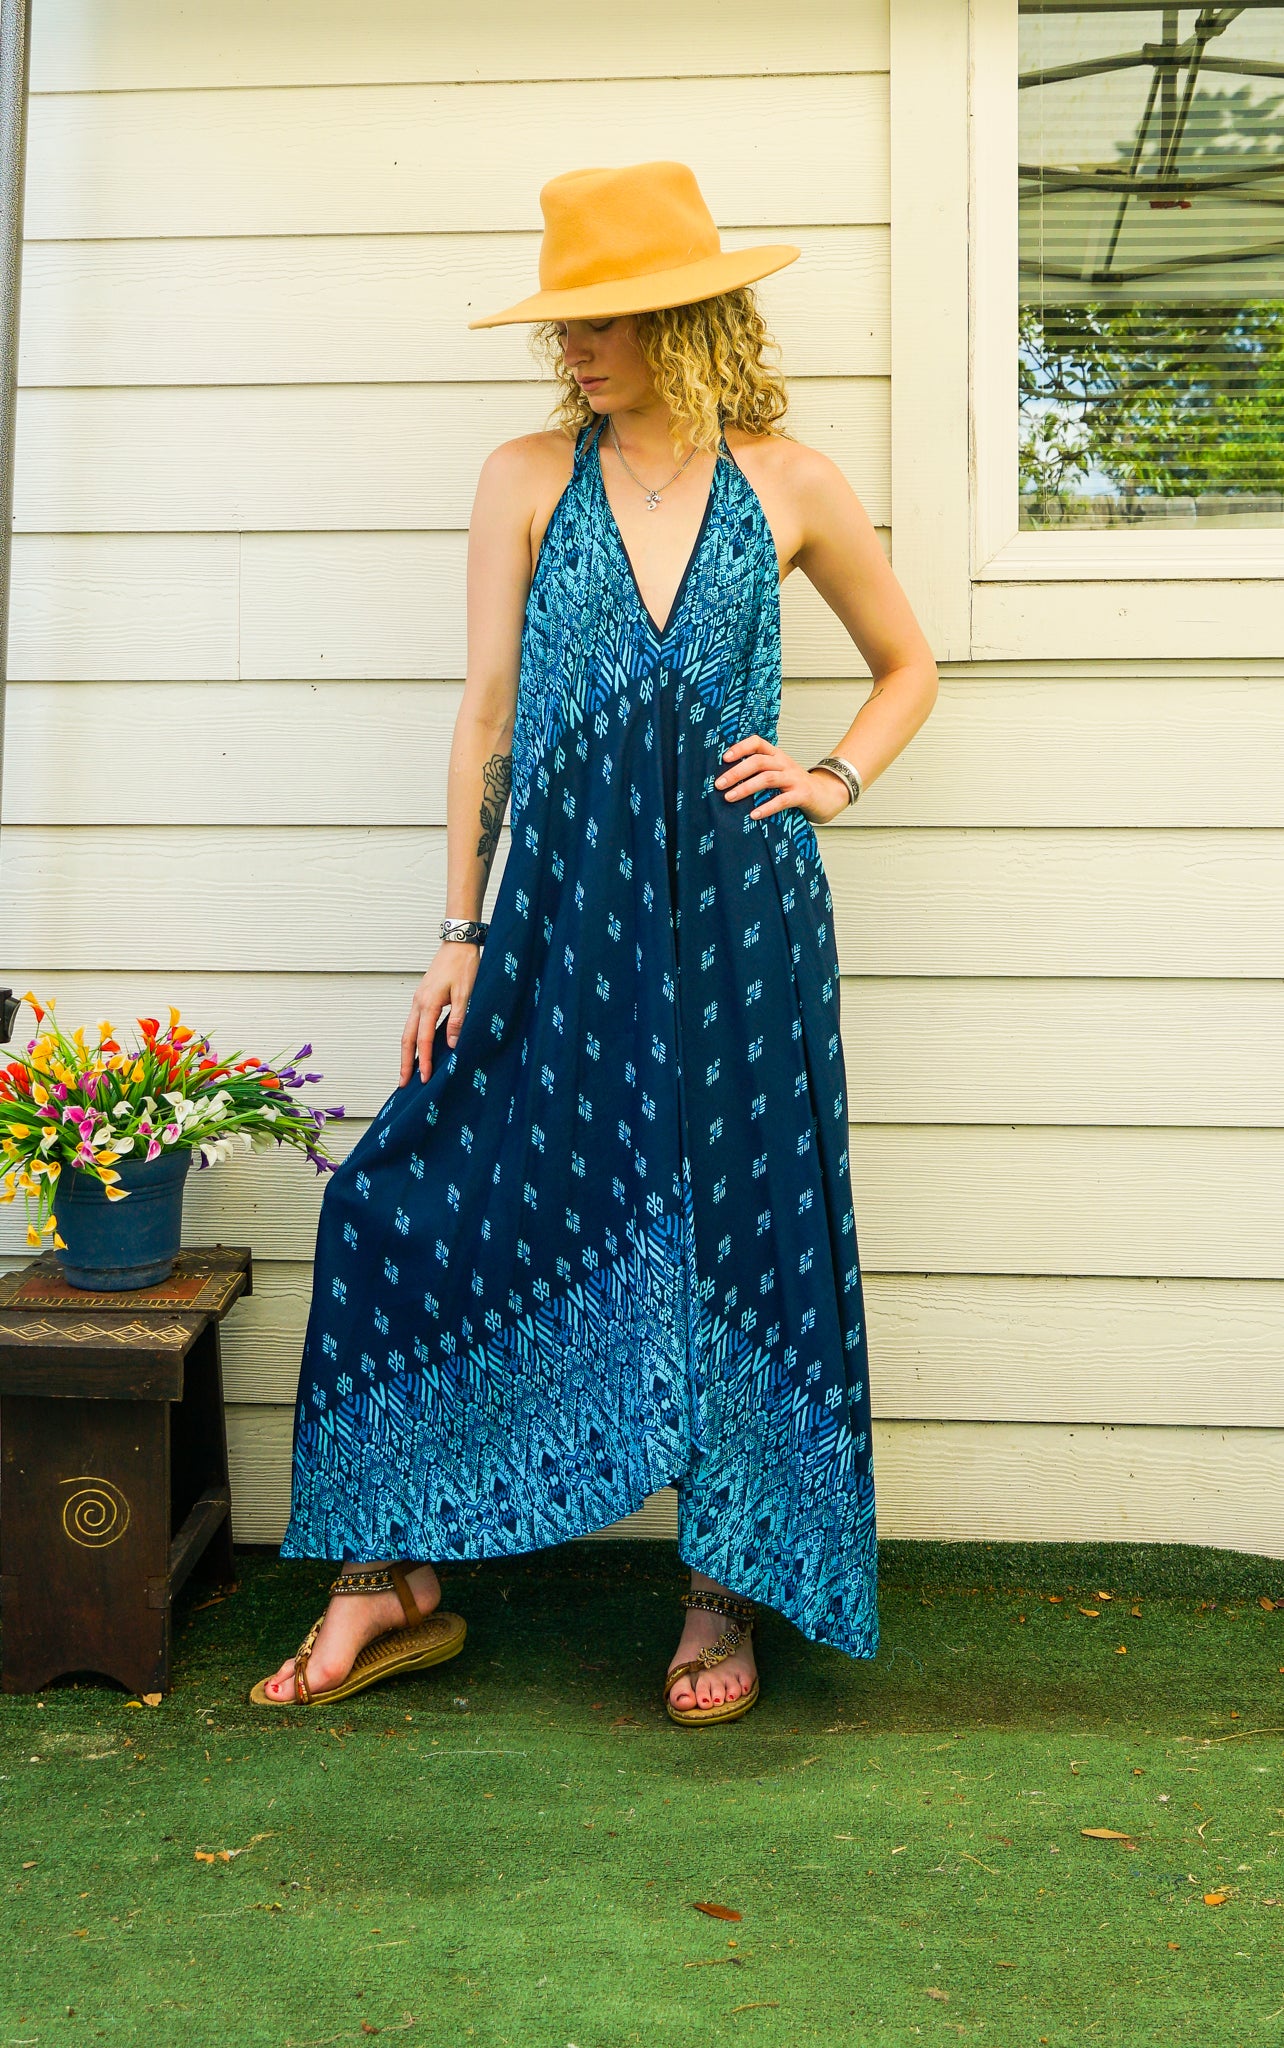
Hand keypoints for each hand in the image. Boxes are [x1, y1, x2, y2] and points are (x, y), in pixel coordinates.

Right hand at [400, 943, 481, 1085]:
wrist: (458, 944)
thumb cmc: (463, 965)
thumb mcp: (466, 993)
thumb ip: (458, 1019)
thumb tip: (452, 1044)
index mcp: (428, 1004)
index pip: (423, 1039)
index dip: (423, 1060)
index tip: (424, 1078)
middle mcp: (419, 1003)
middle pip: (407, 1039)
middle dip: (405, 1062)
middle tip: (403, 1082)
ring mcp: (418, 1000)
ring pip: (407, 1031)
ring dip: (406, 1052)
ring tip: (407, 1070)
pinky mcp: (423, 998)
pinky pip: (413, 1023)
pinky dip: (412, 1039)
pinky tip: (417, 1047)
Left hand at [713, 736, 851, 825]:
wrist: (827, 795)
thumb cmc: (796, 785)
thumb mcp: (778, 772)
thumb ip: (760, 771)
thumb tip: (728, 778)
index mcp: (777, 755)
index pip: (757, 743)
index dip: (740, 748)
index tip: (724, 758)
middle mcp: (784, 763)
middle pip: (758, 761)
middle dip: (736, 772)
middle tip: (719, 784)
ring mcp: (794, 778)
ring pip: (767, 778)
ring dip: (746, 788)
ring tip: (730, 797)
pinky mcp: (802, 795)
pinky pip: (782, 800)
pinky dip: (766, 807)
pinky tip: (754, 815)